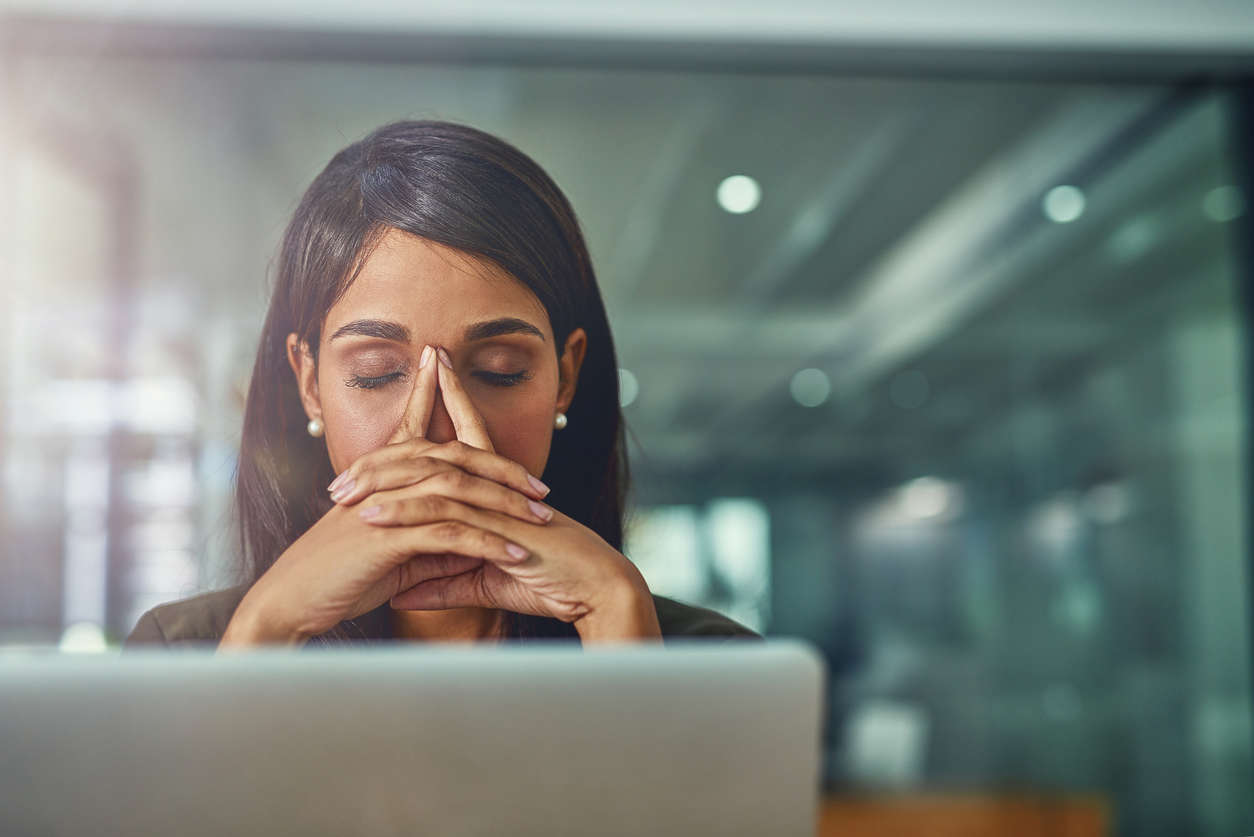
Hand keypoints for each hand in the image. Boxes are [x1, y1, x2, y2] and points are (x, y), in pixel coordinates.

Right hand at [219, 346, 552, 646]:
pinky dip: (489, 543)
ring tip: (543, 520)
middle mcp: (384, 480)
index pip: (426, 436)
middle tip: (542, 487)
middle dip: (504, 470)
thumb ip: (428, 539)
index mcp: (381, 477)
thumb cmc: (335, 579)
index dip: (459, 421)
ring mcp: (386, 504)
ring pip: (459, 490)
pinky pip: (451, 533)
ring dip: (506, 506)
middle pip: (456, 457)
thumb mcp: (391, 554)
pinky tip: (517, 555)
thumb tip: (471, 539)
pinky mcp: (388, 536)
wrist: (288, 603)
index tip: (514, 451)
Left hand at [353, 347, 660, 638]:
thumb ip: (442, 583)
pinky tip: (373, 520)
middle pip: (437, 454)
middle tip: (344, 467)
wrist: (597, 590)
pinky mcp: (500, 526)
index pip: (464, 441)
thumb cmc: (551, 583)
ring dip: (384, 485)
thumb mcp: (484, 583)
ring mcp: (498, 503)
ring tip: (342, 494)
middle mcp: (495, 488)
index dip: (441, 410)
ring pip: (432, 481)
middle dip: (389, 453)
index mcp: (497, 492)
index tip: (417, 385)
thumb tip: (399, 593)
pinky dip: (408, 517)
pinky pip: (446, 516)